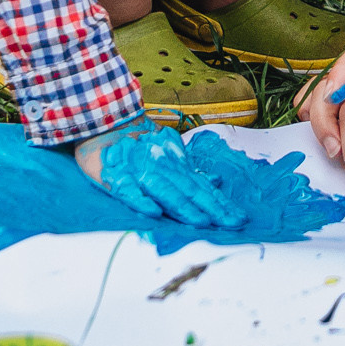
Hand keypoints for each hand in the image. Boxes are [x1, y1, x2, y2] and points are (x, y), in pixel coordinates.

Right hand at [74, 120, 239, 225]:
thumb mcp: (168, 151)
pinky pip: (129, 191)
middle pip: (191, 192)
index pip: (202, 187)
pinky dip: (140, 200)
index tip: (240, 218)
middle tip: (234, 223)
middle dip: (213, 209)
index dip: (221, 203)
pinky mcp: (115, 177)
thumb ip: (190, 169)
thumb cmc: (138, 142)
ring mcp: (139, 172)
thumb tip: (215, 182)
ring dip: (184, 207)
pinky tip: (153, 213)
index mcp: (175, 165)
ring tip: (202, 222)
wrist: (105, 121)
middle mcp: (162, 168)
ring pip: (165, 192)